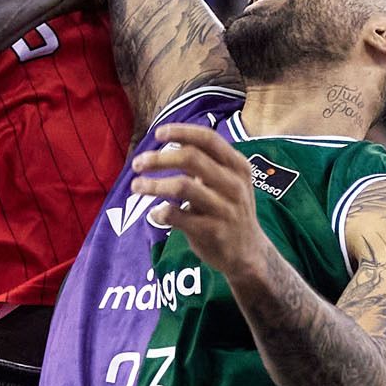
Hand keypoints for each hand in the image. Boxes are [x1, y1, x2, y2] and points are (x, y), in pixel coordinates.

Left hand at [130, 122, 266, 281]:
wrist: (249, 252)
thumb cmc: (230, 210)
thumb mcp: (229, 181)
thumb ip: (205, 162)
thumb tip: (172, 141)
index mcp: (237, 166)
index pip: (208, 139)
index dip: (181, 132)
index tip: (157, 134)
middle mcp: (234, 185)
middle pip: (191, 158)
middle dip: (158, 159)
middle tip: (137, 163)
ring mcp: (225, 209)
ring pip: (181, 186)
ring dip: (153, 185)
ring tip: (136, 186)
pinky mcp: (213, 231)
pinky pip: (178, 216)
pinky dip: (160, 212)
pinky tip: (154, 213)